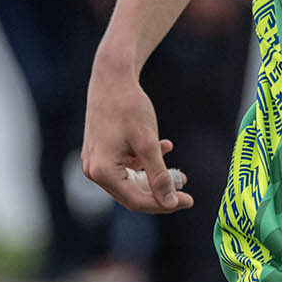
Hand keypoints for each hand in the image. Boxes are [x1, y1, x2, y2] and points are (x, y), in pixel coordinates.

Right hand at [81, 58, 190, 213]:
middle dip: (160, 191)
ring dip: (154, 175)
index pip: (136, 201)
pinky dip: (145, 161)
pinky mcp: (102, 150)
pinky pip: (126, 164)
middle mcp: (94, 170)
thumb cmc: (128, 107)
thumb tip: (170, 203)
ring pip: (131, 179)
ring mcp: (96, 160)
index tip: (188, 201)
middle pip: (132, 193)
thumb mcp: (148, 143)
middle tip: (185, 187)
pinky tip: (164, 146)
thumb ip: (159, 175)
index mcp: (102, 172)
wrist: (112, 77)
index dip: (164, 204)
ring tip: (179, 172)